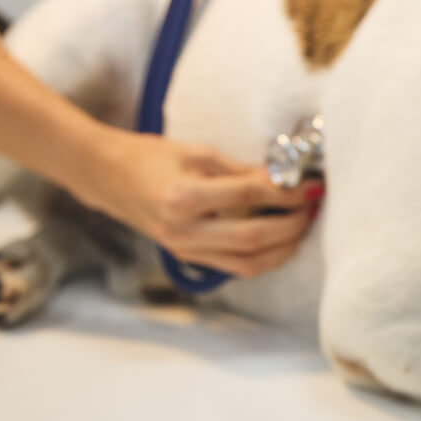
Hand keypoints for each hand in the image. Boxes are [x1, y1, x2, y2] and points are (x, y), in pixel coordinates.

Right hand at [74, 127, 322, 276]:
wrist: (108, 178)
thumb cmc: (150, 157)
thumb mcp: (197, 152)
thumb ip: (239, 170)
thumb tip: (281, 179)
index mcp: (184, 197)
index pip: (248, 196)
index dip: (285, 192)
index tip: (310, 185)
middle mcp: (184, 231)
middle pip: (253, 238)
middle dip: (292, 224)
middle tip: (312, 206)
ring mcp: (184, 250)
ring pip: (248, 263)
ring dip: (283, 247)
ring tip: (302, 224)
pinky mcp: (187, 258)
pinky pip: (234, 267)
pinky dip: (263, 257)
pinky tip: (279, 240)